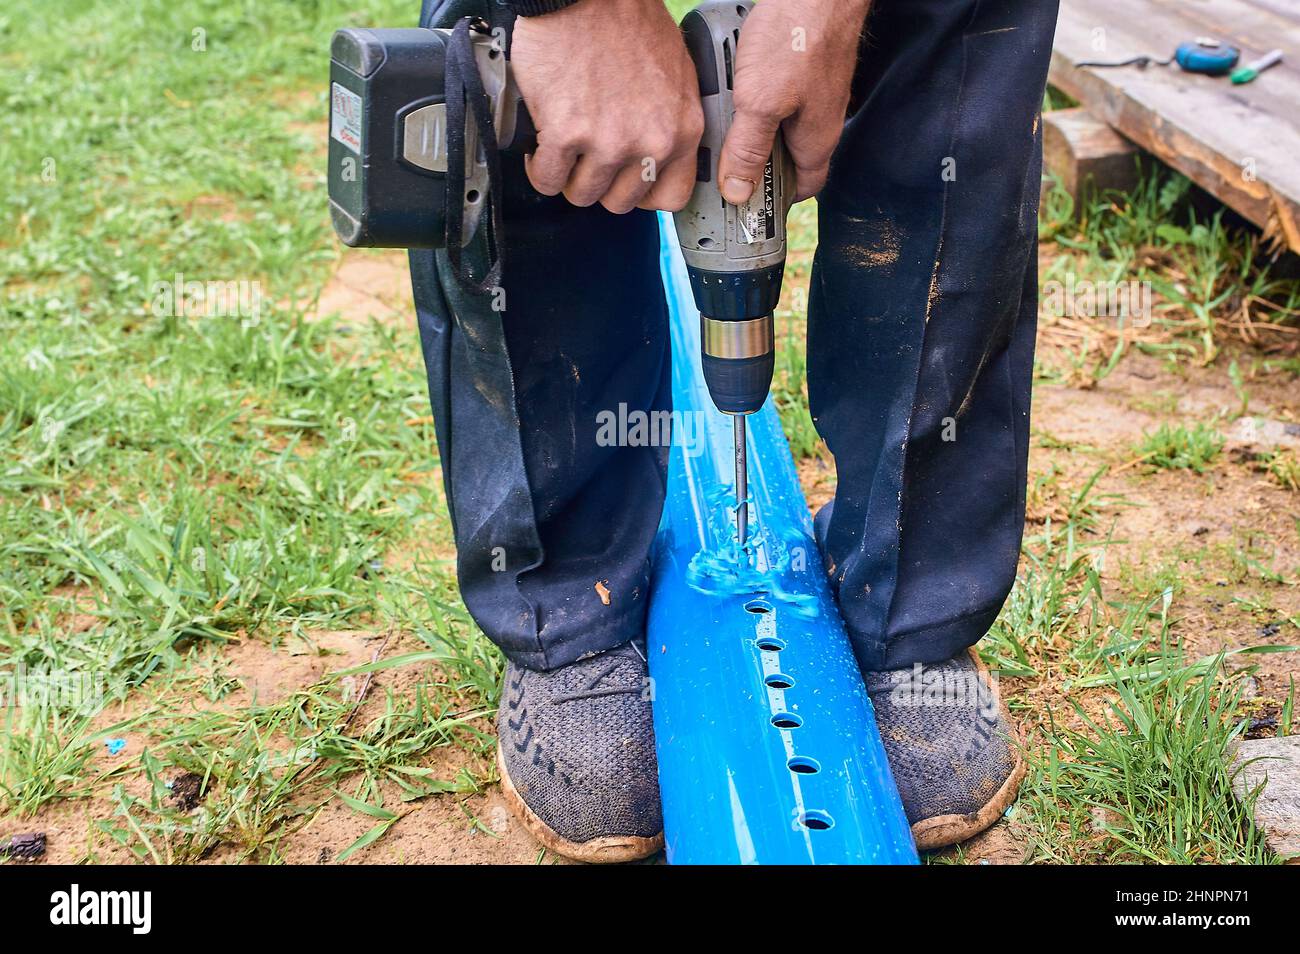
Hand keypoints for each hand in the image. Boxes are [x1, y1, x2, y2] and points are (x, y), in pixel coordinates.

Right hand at [510, 0, 704, 212]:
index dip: (642, 194)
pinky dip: (539, 168)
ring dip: (568, 178)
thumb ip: (668, 122)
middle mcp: (651, 141)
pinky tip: (541, 148)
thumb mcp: (674, 75)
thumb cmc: (627, 22)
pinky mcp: (567, 134)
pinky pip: (547, 179)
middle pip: (620, 202)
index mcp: (682, 129)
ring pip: (582, 195)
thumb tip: (653, 157)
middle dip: (600, 184)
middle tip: (586, 162)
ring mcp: (608, 141)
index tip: (625, 183)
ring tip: (563, 153)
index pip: (671, 198)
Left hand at [719, 0, 869, 203]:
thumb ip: (748, 149)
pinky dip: (750, 95)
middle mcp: (818, 120)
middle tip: (720, 160)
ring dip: (746, 125)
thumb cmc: (798, 35)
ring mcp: (810, 93)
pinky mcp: (800, 69)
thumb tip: (739, 193)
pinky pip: (772, 94)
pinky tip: (729, 83)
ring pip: (774, 124)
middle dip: (751, 161)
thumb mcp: (762, 102)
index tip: (744, 205)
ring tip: (720, 118)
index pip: (801, 190)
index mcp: (816, 141)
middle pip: (782, 158)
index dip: (774, 201)